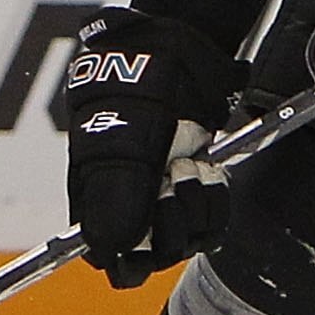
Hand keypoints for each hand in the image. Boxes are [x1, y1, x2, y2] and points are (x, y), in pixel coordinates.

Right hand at [61, 8, 243, 286]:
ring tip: (189, 162)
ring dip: (196, 203)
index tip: (145, 226)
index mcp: (97, 201)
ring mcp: (168, 197)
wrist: (177, 53)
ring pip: (190, 240)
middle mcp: (133, 206)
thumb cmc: (138, 93)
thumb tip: (113, 252)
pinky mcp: (200, 187)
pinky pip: (215, 222)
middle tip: (170, 174)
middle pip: (157, 255)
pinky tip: (207, 165)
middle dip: (171, 220)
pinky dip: (216, 197)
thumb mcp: (123, 142)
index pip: (114, 260)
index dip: (132, 254)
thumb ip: (116, 199)